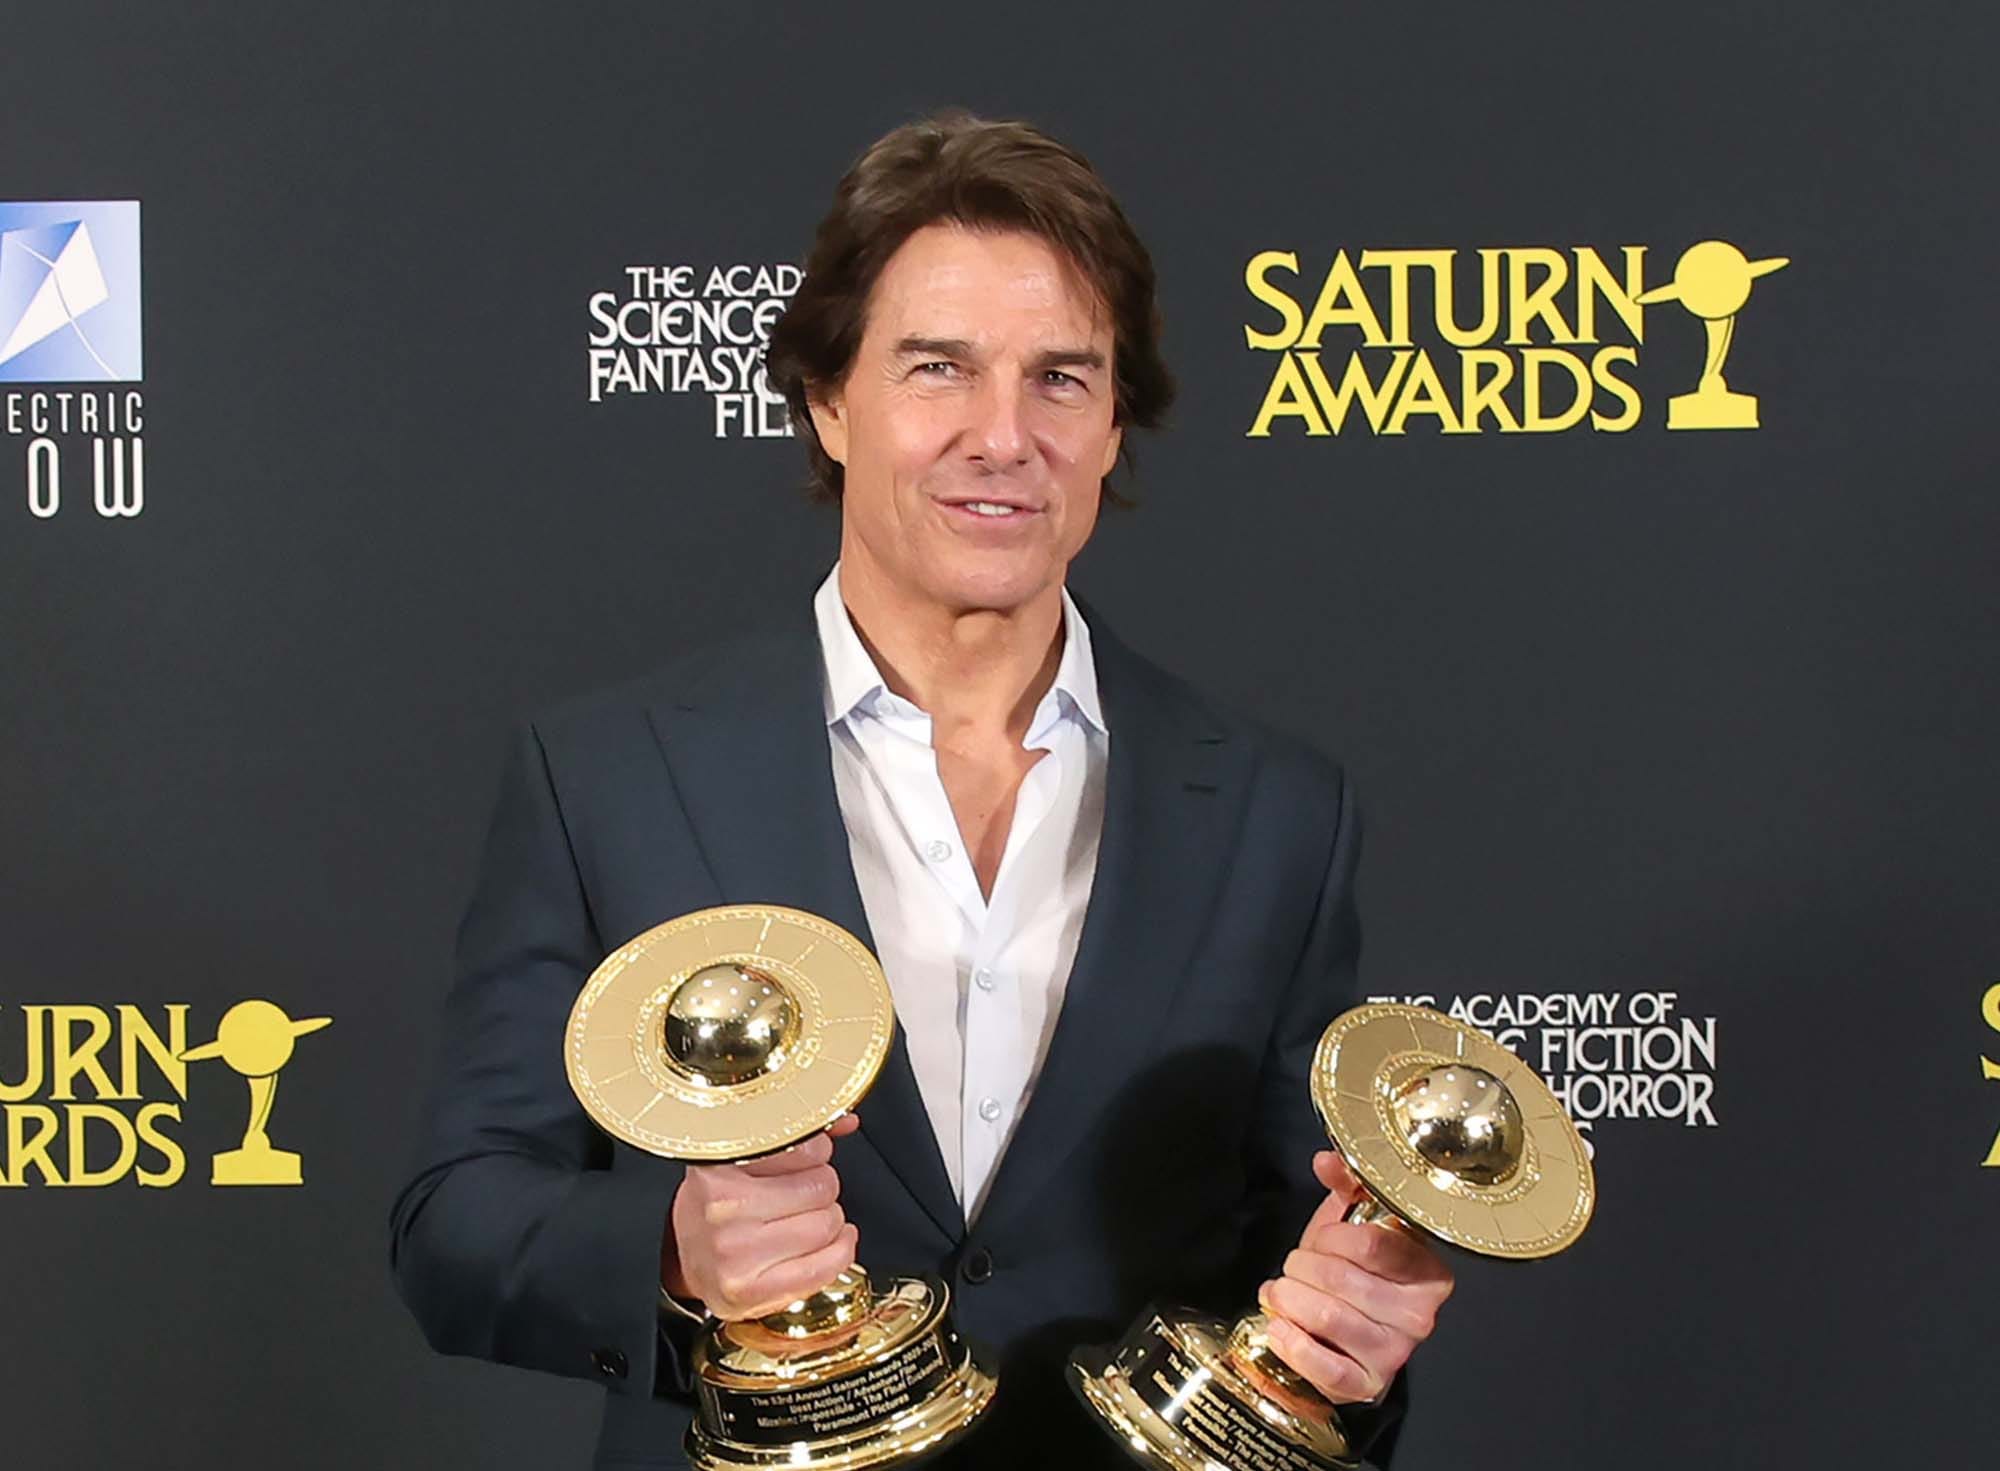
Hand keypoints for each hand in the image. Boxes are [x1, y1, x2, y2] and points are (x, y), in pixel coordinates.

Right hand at [661, 1113, 859, 1320]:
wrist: (685, 1259)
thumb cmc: (717, 1206)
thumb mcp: (743, 1161)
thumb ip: (797, 1137)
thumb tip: (847, 1122)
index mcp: (719, 1166)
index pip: (804, 1148)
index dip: (817, 1152)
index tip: (811, 1160)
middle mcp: (723, 1208)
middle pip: (820, 1188)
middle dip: (823, 1189)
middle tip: (806, 1194)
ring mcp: (736, 1253)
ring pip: (826, 1225)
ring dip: (830, 1221)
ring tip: (809, 1219)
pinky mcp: (750, 1291)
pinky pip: (822, 1267)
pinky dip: (840, 1252)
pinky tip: (834, 1242)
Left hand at [1255, 1149, 1453, 1402]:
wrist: (1352, 1338)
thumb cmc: (1355, 1275)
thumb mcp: (1352, 1227)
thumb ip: (1344, 1187)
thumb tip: (1326, 1161)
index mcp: (1427, 1271)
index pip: (1371, 1244)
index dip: (1331, 1236)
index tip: (1319, 1239)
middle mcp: (1419, 1315)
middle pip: (1340, 1278)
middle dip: (1300, 1266)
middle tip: (1293, 1266)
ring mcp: (1395, 1353)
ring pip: (1326, 1315)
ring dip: (1288, 1298)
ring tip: (1280, 1292)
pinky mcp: (1366, 1383)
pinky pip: (1323, 1364)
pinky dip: (1291, 1341)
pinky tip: (1280, 1326)